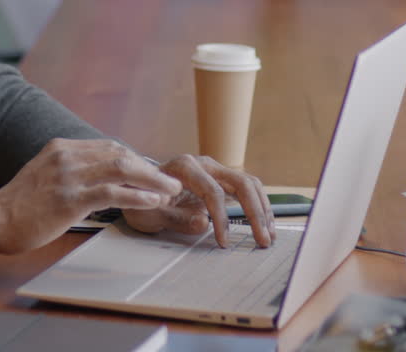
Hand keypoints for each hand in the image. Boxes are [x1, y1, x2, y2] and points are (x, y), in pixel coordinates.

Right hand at [0, 139, 182, 256]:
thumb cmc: (18, 206)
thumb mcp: (44, 177)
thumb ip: (69, 173)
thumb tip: (97, 182)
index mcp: (61, 147)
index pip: (109, 146)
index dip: (135, 159)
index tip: (151, 173)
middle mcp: (66, 155)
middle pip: (120, 154)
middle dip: (149, 168)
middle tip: (170, 181)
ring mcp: (68, 175)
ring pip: (121, 169)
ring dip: (151, 180)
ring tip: (170, 190)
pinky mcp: (69, 198)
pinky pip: (112, 192)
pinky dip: (137, 196)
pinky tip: (152, 201)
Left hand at [122, 155, 274, 248]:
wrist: (136, 185)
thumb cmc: (141, 198)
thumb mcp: (149, 213)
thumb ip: (175, 218)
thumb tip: (204, 222)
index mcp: (185, 168)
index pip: (213, 191)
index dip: (222, 217)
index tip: (224, 242)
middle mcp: (204, 164)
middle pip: (241, 183)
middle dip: (255, 213)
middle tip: (263, 240)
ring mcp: (215, 170)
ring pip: (249, 184)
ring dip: (263, 209)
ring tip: (269, 235)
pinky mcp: (221, 180)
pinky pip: (246, 189)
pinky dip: (258, 206)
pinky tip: (264, 225)